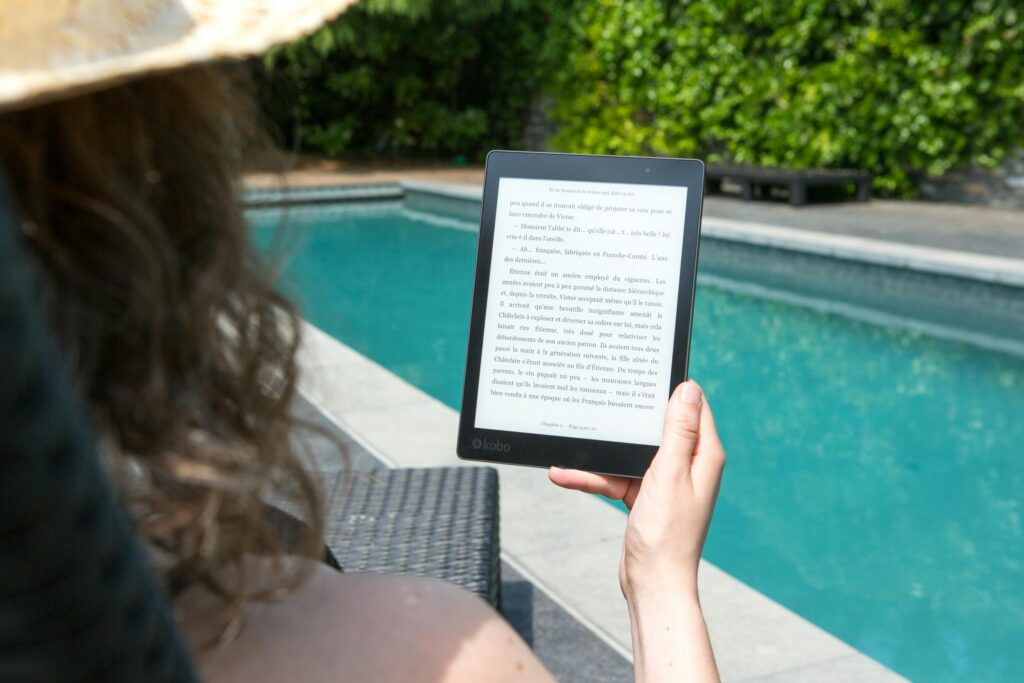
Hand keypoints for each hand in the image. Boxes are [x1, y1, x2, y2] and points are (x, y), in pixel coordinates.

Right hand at [549, 380, 724, 599]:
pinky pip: (614, 477)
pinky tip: (563, 473)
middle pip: (655, 426)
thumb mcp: (669, 473)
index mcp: (702, 455)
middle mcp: (686, 465)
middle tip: (602, 394)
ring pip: (629, 453)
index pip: (692, 408)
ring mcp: (663, 481)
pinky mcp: (642, 496)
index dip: (671, 389)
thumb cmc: (667, 535)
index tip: (644, 370)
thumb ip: (678, 431)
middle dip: (627, 416)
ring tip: (569, 442)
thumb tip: (688, 389)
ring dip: (600, 452)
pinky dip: (591, 476)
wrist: (652, 584)